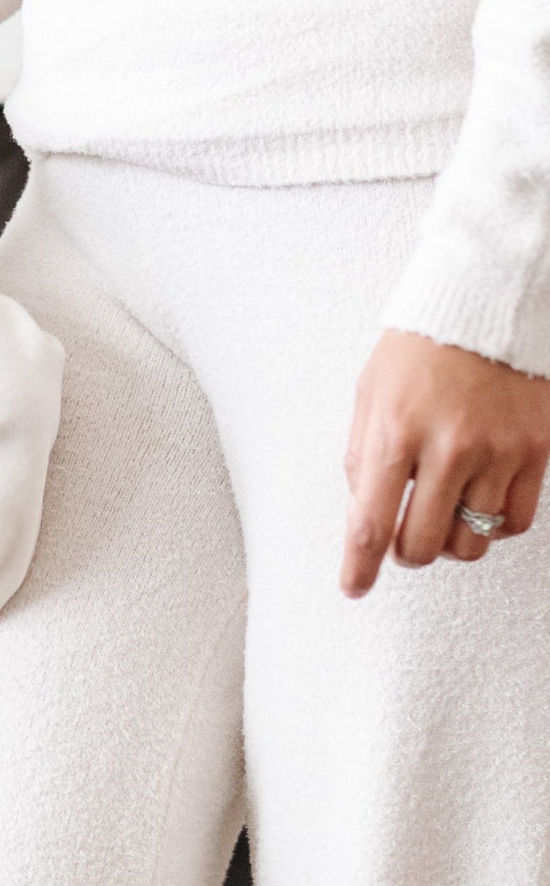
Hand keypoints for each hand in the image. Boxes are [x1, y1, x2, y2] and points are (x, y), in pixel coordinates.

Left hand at [341, 329, 549, 597]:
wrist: (492, 297)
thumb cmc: (422, 346)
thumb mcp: (371, 397)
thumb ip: (363, 459)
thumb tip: (364, 516)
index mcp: (397, 434)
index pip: (371, 526)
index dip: (359, 569)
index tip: (354, 588)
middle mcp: (450, 448)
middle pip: (424, 546)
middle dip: (407, 552)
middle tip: (404, 536)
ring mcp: (500, 450)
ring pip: (472, 541)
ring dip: (451, 541)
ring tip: (444, 515)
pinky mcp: (539, 448)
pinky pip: (515, 520)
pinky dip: (494, 525)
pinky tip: (480, 503)